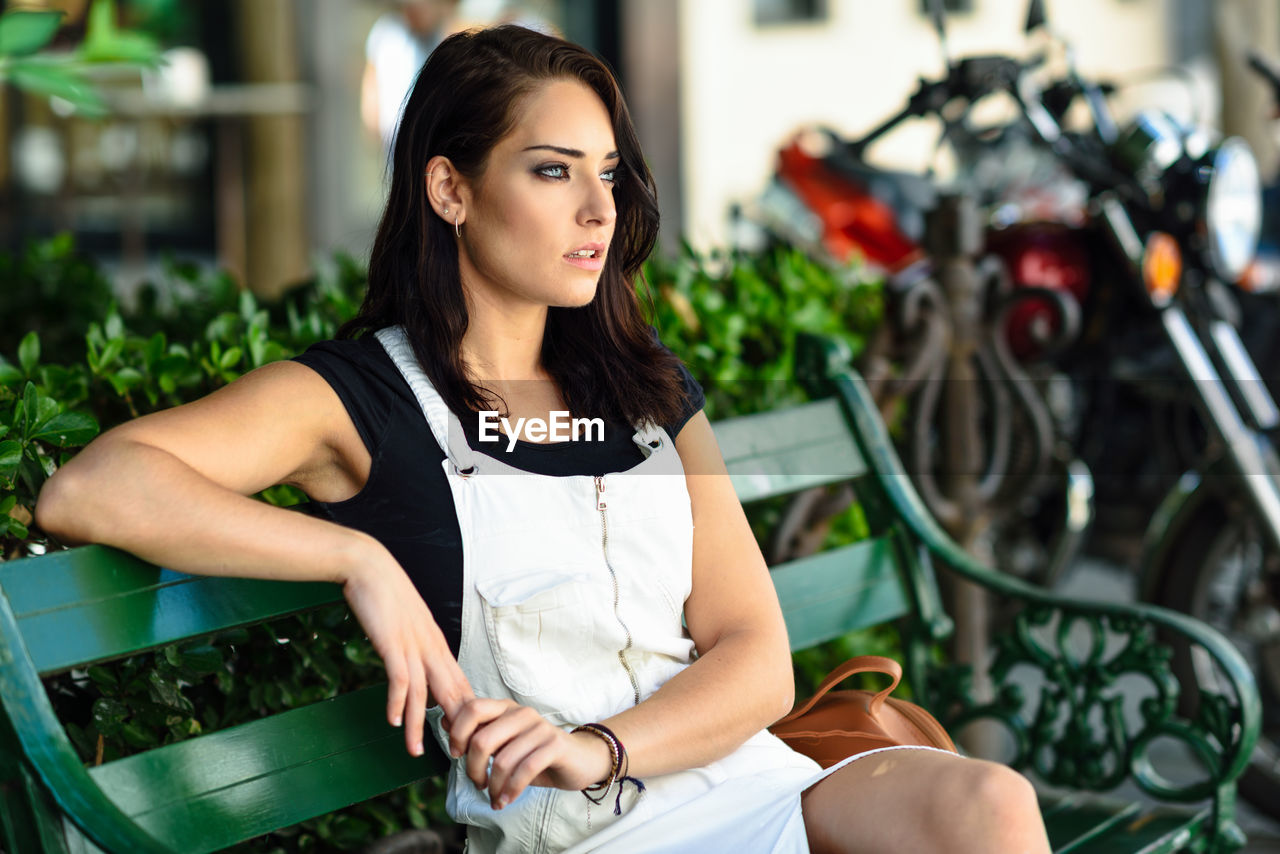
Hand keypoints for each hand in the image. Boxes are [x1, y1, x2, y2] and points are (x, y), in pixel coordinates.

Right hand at [340, 540, 474, 756]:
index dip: (465, 710)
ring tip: (416, 750)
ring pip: (423, 693)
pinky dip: (397, 701)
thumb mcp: (409, 624)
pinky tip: (393, 721)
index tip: (468, 734)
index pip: (458, 682)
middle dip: (456, 724)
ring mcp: (413, 645)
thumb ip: (415, 647)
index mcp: (436, 643)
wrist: (370, 566)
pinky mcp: (393, 642)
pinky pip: (399, 678)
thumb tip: (414, 670)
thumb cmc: (387, 595)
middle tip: (459, 753)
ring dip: (418, 724)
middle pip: (451, 690)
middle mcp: (430, 647)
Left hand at [447, 698, 614, 808]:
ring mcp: (540, 728)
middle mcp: (521, 713)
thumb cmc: (535, 753)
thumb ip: (478, 732)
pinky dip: (510, 790)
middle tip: (478, 784)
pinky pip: (524, 770)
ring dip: (494, 787)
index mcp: (506, 708)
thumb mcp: (505, 742)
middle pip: (482, 739)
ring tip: (495, 798)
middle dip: (473, 769)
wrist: (579, 759)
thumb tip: (444, 722)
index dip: (458, 733)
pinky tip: (506, 800)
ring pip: (503, 760)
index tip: (457, 755)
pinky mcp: (555, 746)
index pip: (472, 708)